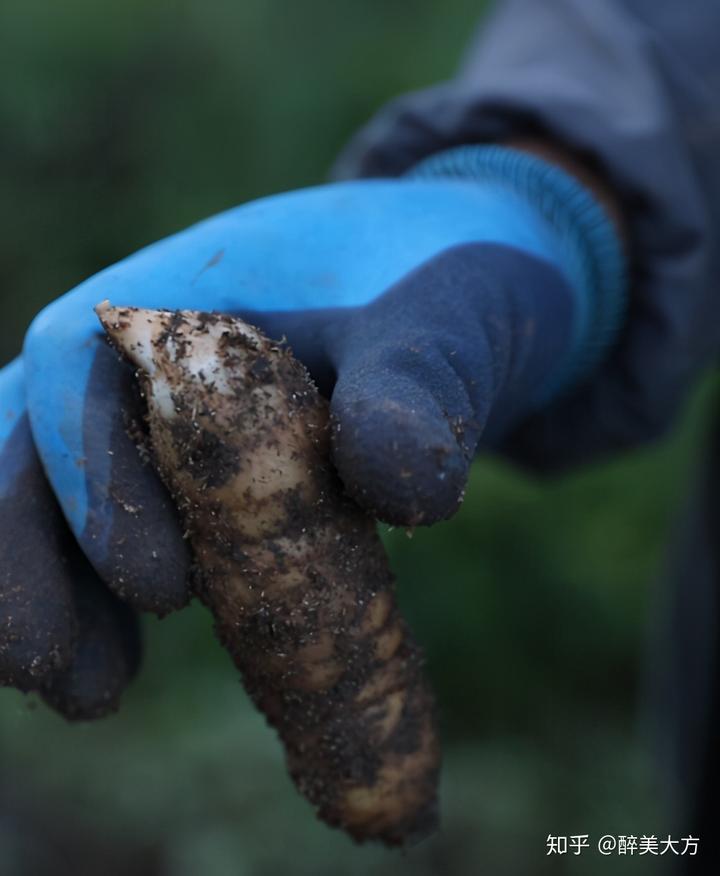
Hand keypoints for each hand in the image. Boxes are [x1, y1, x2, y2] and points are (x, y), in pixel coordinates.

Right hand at [0, 146, 624, 718]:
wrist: (446, 290)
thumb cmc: (436, 289)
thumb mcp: (444, 321)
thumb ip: (417, 386)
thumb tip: (395, 487)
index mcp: (183, 293)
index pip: (78, 369)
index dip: (95, 477)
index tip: (160, 590)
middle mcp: (139, 351)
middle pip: (24, 439)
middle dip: (28, 554)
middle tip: (58, 670)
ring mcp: (148, 410)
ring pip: (45, 493)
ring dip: (48, 591)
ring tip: (89, 693)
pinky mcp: (173, 465)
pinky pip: (99, 527)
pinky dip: (89, 598)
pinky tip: (113, 669)